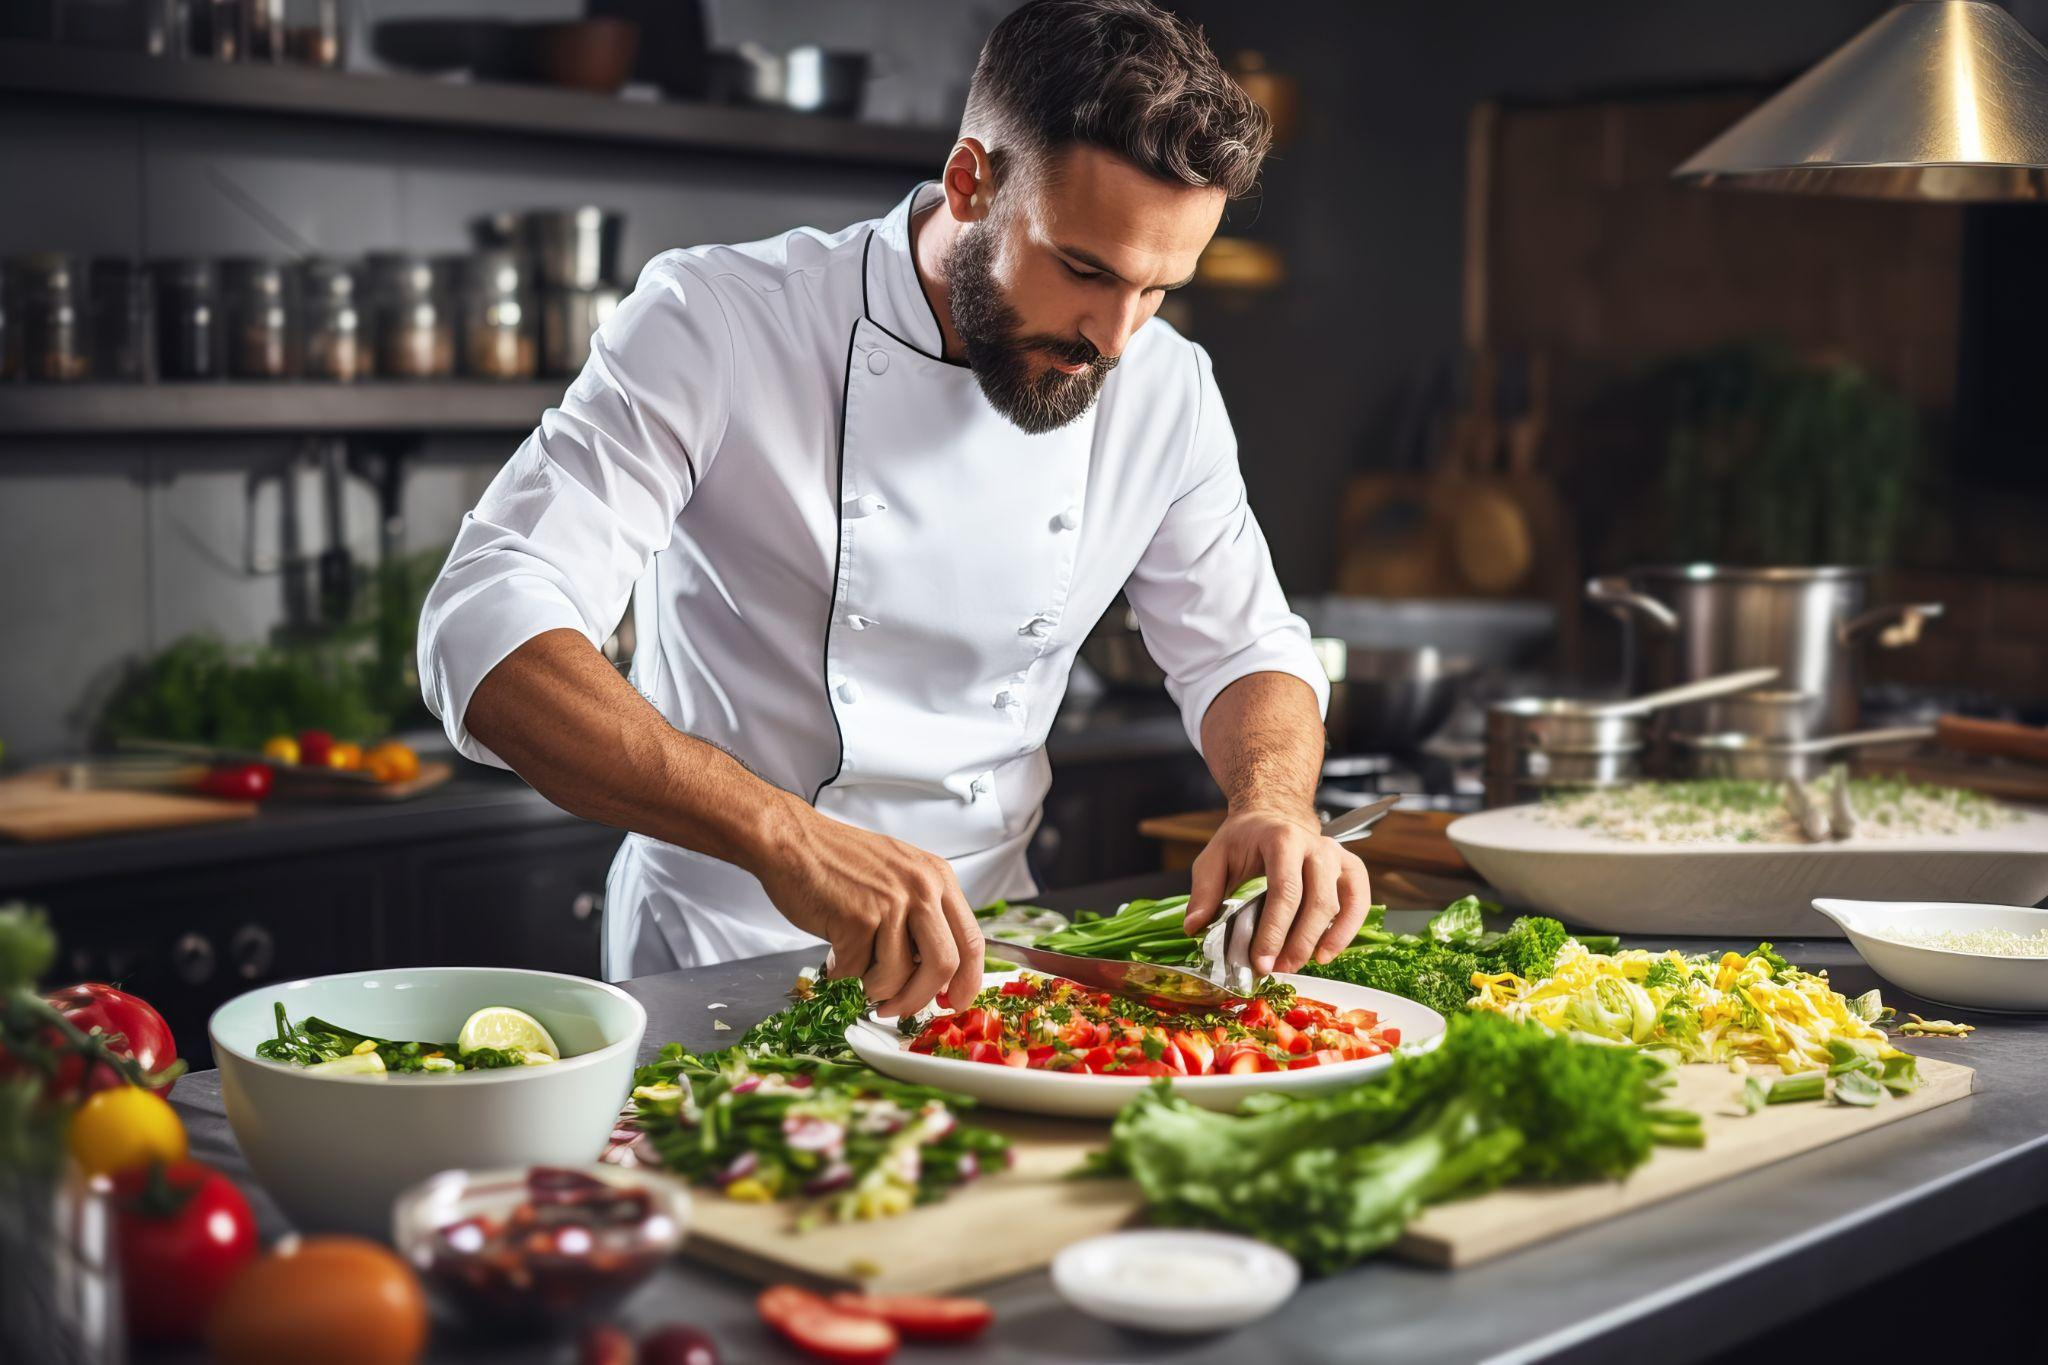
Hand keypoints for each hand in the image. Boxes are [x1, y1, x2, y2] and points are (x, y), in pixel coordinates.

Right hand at [751, 795, 982, 1015]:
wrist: (791, 841)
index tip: (954, 1003)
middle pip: (944, 964)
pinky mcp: (857, 919)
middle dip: (921, 998)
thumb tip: (934, 975)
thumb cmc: (839, 861)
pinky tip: (834, 955)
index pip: (971, 940)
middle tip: (899, 1009)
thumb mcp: (900, 875)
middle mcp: (921, 888)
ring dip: (874, 987)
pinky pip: (859, 970)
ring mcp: (890, 902)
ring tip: (856, 970)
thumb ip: (922, 916)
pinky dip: (845, 974)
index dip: (967, 981)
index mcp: (938, 878)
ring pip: (898, 975)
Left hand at [1182, 805, 1371, 974]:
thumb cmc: (1244, 840)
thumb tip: (1195, 927)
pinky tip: (1326, 953)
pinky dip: (1346, 931)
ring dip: (1319, 941)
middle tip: (1275, 969)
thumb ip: (1205, 890)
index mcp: (1282, 839)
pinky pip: (1359, 902)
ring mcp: (1337, 856)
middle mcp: (1316, 845)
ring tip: (1294, 965)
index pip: (1285, 890)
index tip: (1261, 961)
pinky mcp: (1350, 869)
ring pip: (1339, 905)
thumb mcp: (1215, 856)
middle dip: (1296, 943)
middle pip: (1316, 901)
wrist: (1273, 815)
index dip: (1274, 931)